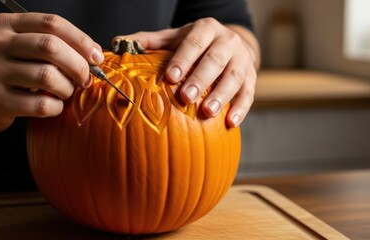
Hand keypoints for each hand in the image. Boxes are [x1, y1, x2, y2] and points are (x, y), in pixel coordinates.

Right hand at [0, 13, 102, 131]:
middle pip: (51, 47)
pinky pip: (41, 105)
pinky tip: (53, 106)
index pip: (52, 23)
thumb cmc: (7, 71)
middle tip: (85, 78)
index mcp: (6, 25)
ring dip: (67, 88)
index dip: (81, 40)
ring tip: (65, 92)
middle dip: (78, 65)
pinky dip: (56, 107)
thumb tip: (94, 54)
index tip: (96, 57)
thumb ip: (53, 45)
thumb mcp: (22, 48)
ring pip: (48, 76)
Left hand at [114, 17, 258, 127]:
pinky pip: (249, 93)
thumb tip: (116, 43)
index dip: (183, 59)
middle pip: (215, 60)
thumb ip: (149, 41)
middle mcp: (228, 41)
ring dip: (221, 95)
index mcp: (206, 29)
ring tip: (207, 112)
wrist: (231, 45)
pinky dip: (241, 108)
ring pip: (235, 77)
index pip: (194, 43)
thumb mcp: (175, 38)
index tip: (170, 77)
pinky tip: (230, 122)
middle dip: (201, 79)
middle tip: (186, 97)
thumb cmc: (196, 44)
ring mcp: (243, 60)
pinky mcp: (252, 77)